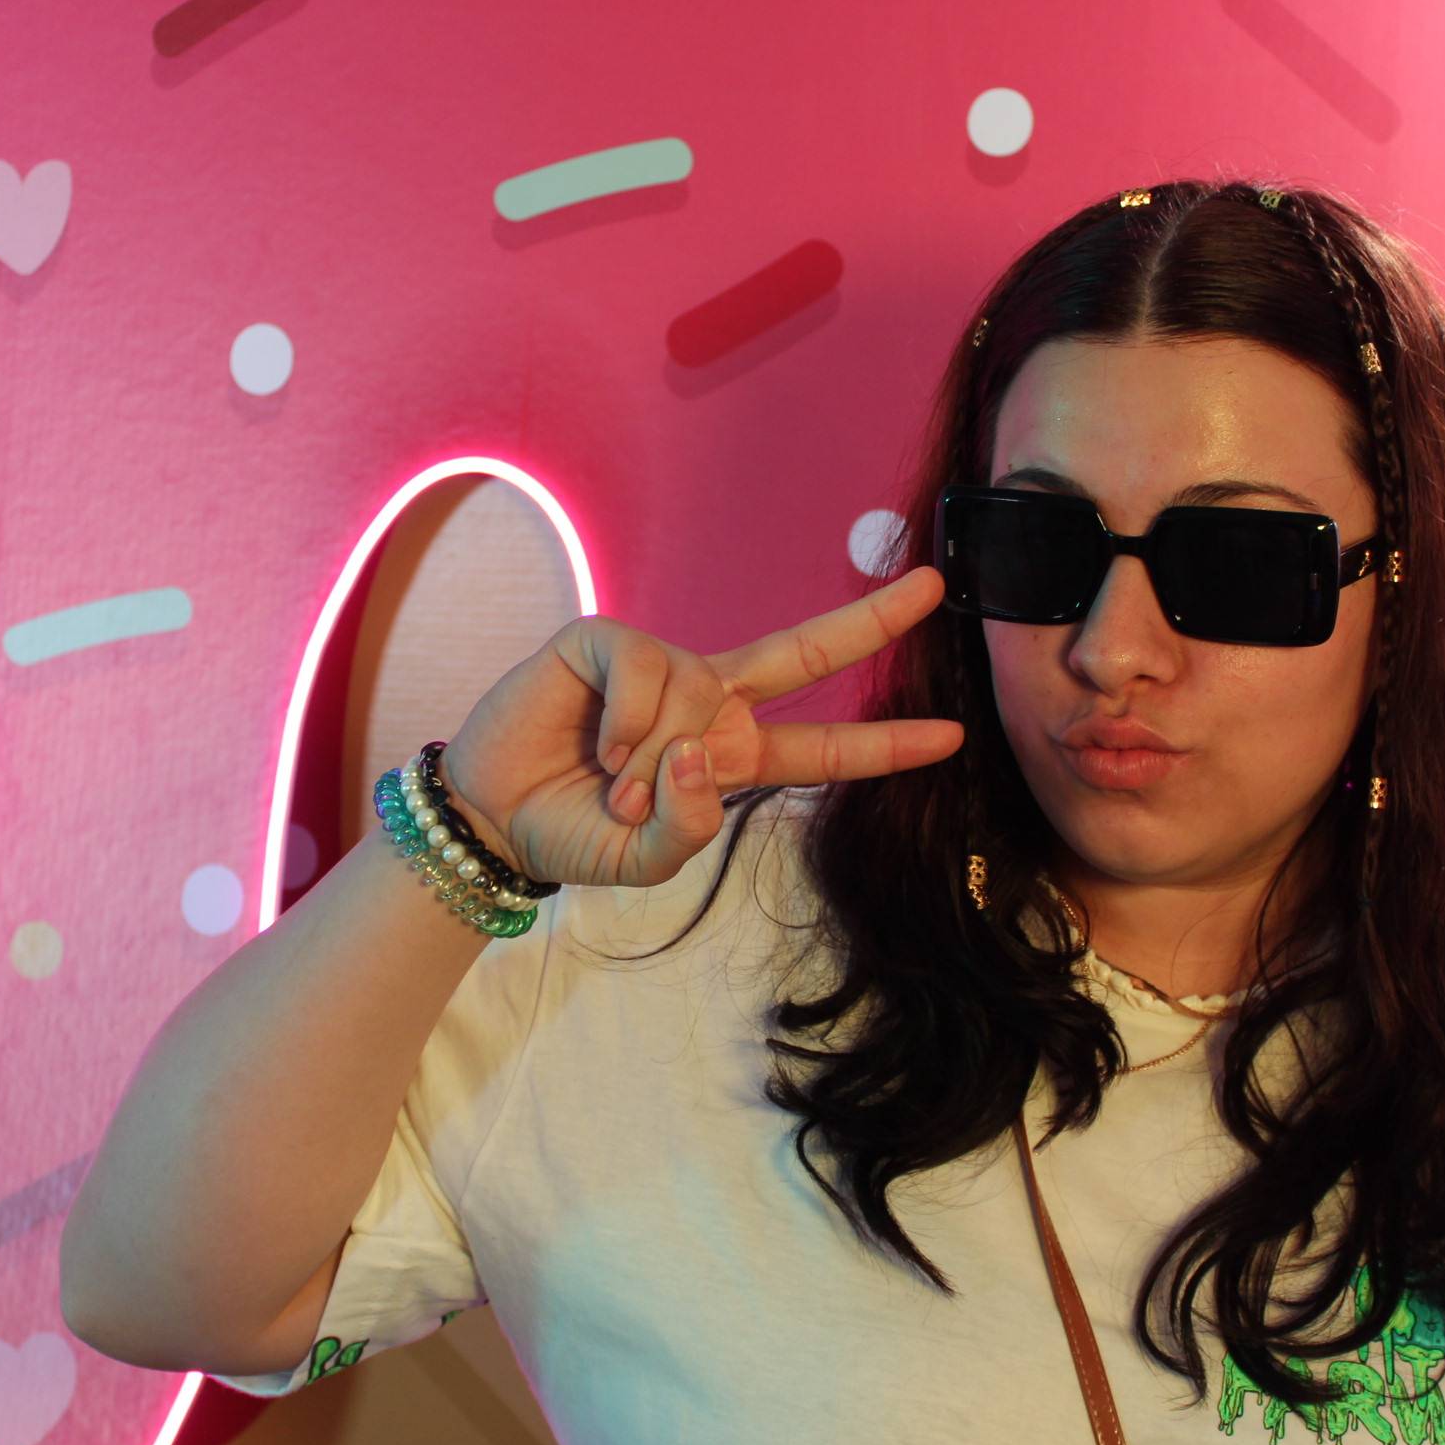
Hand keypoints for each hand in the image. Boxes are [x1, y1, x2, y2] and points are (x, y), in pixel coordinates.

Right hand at [432, 565, 964, 889]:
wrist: (493, 816)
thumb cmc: (574, 833)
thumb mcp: (644, 860)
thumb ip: (688, 827)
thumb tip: (701, 752)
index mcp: (732, 755)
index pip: (822, 747)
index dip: (884, 744)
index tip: (951, 736)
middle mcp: (708, 701)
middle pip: (804, 654)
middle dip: (870, 619)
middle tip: (934, 584)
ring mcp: (661, 667)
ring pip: (697, 693)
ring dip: (652, 756)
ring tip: (610, 784)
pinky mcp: (607, 641)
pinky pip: (645, 668)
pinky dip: (624, 719)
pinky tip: (595, 743)